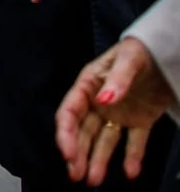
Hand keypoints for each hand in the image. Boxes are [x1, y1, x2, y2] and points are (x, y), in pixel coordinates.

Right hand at [56, 38, 174, 184]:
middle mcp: (98, 102)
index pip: (70, 113)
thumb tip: (103, 100)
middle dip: (78, 153)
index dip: (65, 134)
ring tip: (94, 181)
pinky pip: (134, 142)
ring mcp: (117, 114)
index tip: (68, 153)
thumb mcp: (129, 59)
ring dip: (98, 160)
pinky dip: (133, 158)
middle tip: (76, 175)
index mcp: (88, 85)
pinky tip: (131, 173)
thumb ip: (117, 79)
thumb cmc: (140, 50)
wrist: (164, 53)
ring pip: (103, 140)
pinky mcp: (138, 121)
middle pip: (83, 132)